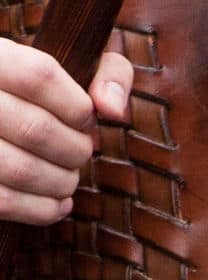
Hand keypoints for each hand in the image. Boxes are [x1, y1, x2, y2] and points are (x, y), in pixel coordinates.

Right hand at [0, 35, 131, 225]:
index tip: (85, 119)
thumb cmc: (36, 88)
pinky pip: (5, 202)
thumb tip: (113, 111)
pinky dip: (43, 210)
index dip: (77, 106)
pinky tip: (59, 203)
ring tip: (68, 176)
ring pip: (20, 170)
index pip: (39, 76)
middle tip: (79, 152)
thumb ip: (108, 72)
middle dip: (75, 150)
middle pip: (35, 129)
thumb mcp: (70, 59)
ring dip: (61, 182)